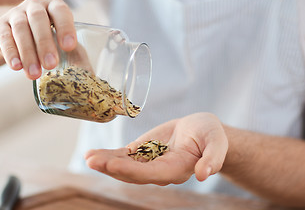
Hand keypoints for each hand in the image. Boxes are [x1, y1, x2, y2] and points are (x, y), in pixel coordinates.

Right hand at [0, 0, 76, 79]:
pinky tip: (16, 66)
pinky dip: (10, 53)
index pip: (60, 11)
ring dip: (28, 53)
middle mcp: (34, 5)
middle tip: (51, 64)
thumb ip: (66, 47)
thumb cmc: (44, 36)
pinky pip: (4, 37)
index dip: (65, 28)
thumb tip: (81, 73)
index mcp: (53, 5)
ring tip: (34, 73)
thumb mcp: (57, 36)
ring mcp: (15, 13)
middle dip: (45, 43)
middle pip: (38, 19)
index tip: (69, 47)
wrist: (12, 31)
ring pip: (21, 29)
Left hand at [85, 113, 227, 185]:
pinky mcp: (143, 152)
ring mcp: (149, 162)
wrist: (202, 130)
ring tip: (88, 157)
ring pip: (125, 166)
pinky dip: (108, 154)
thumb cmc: (212, 135)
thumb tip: (204, 174)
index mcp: (177, 169)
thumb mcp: (217, 142)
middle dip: (112, 167)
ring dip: (106, 162)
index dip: (132, 170)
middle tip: (92, 160)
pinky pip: (124, 156)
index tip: (113, 164)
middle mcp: (160, 170)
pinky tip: (93, 153)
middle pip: (133, 173)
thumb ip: (212, 158)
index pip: (152, 173)